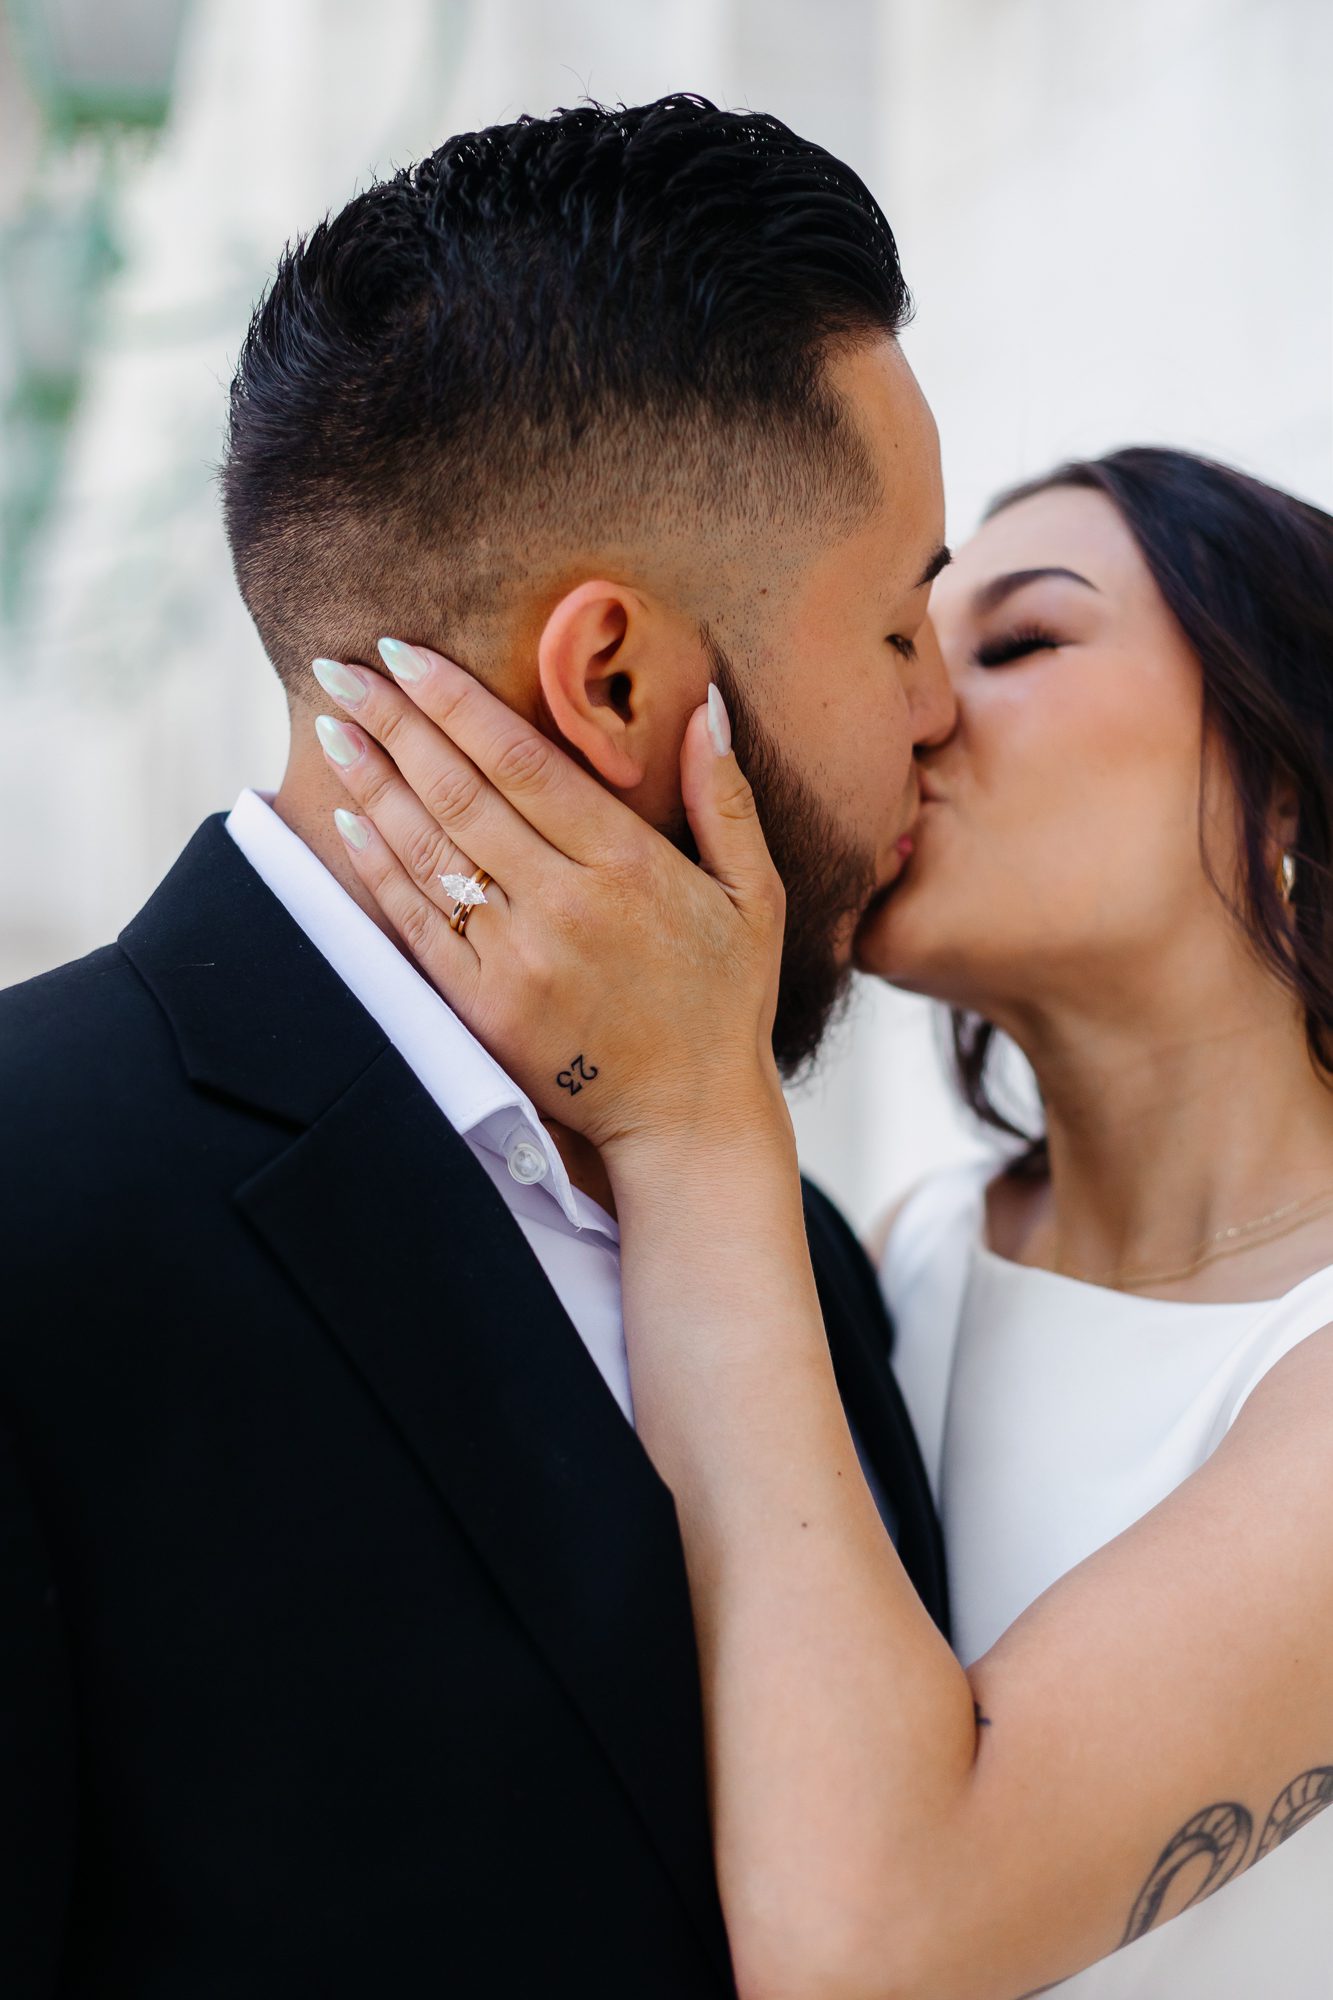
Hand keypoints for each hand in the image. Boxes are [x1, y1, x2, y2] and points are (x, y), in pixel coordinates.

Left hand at [311, 641, 788, 1163]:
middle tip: (341, 670)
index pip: (521, 762)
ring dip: (373, 783)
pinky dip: (378, 867)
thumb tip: (708, 708)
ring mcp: (517, 956)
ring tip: (333, 727)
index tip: (406, 655)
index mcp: (628, 862)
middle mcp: (565, 902)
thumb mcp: (757, 896)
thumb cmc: (726, 1001)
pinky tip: (348, 818)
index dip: (455, 703)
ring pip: (429, 851)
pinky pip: (418, 924)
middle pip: (460, 793)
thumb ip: (727, 800)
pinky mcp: (484, 1006)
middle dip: (394, 723)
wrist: (690, 1117)